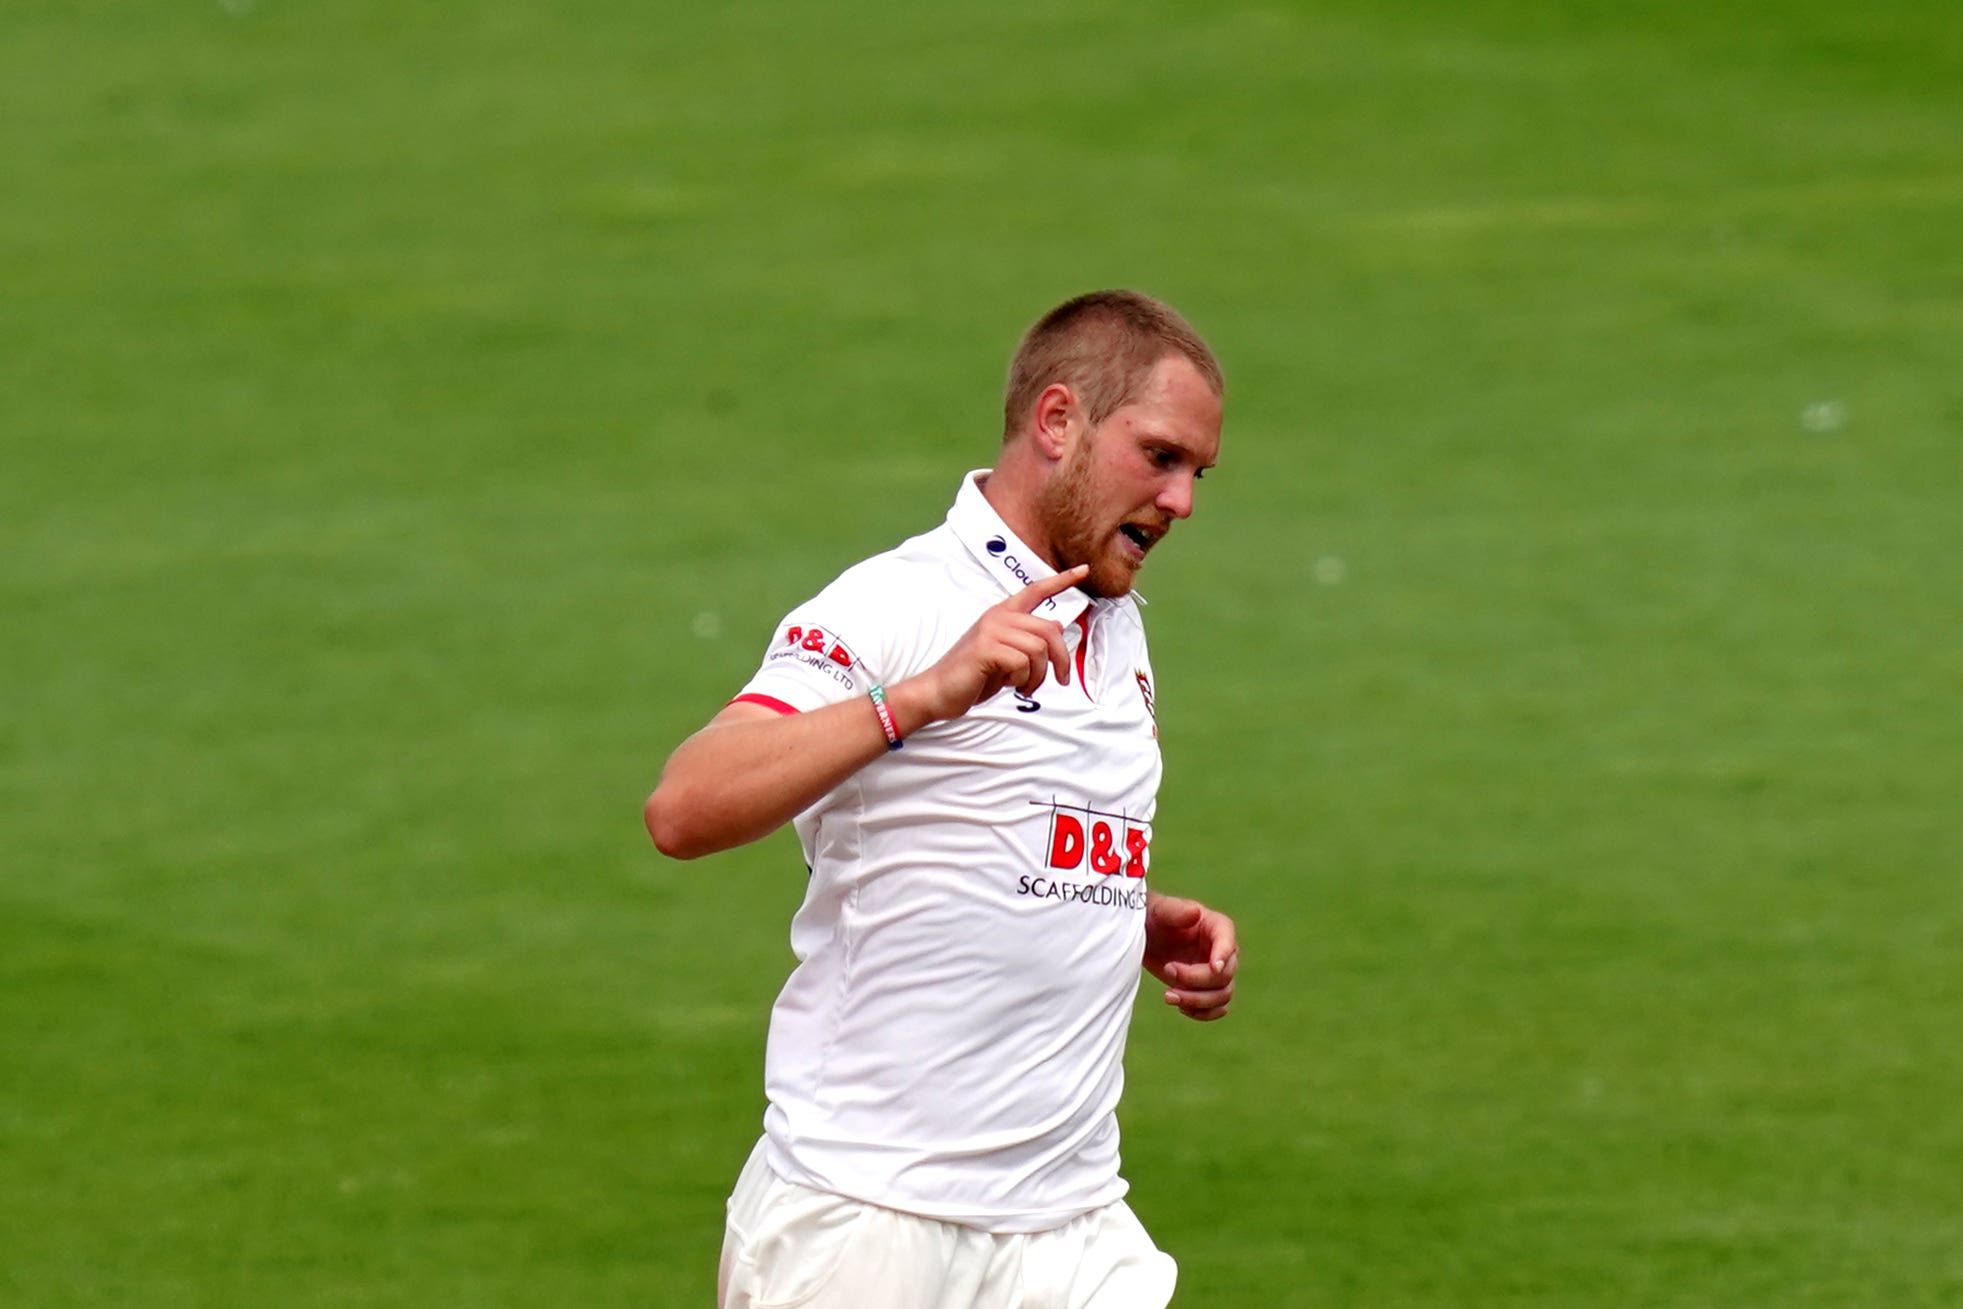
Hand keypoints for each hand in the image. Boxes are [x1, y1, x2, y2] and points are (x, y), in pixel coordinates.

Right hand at [895, 565, 1088, 725]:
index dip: (1062, 580)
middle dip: (1061, 659)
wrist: (939, 691)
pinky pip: (1023, 663)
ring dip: (1038, 675)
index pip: (1036, 591)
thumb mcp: (1006, 654)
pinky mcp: (987, 648)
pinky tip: (1010, 686)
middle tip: (1060, 680)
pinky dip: (1023, 681)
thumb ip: (1027, 639)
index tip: (1083, 570)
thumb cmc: (974, 675)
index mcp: (1003, 613)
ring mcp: (991, 630)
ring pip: (1039, 649)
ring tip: (1024, 686)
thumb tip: (1057, 627)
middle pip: (1050, 630)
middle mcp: (998, 616)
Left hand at [1143, 893, 1236, 1020]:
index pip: (1228, 942)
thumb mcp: (1160, 910)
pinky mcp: (1205, 988)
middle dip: (1197, 980)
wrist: (1144, 934)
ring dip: (1198, 1001)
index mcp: (1217, 927)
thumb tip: (1195, 912)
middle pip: (1225, 975)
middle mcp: (1222, 951)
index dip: (1224, 956)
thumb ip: (1176, 911)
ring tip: (1168, 995)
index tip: (1213, 968)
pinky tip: (1180, 1007)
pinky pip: (1216, 1008)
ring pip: (1223, 995)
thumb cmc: (1153, 916)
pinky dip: (1202, 1013)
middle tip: (1168, 971)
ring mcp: (1215, 972)